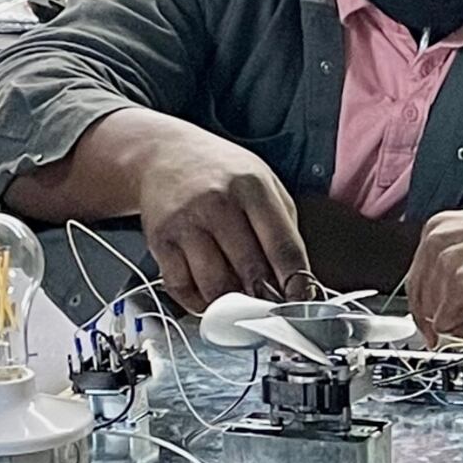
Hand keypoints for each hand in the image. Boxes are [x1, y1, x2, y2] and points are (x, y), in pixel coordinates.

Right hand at [138, 136, 310, 311]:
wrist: (163, 154)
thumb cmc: (220, 173)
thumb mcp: (263, 183)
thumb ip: (283, 226)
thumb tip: (297, 279)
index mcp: (252, 188)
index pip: (283, 247)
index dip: (297, 283)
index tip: (302, 302)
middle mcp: (218, 204)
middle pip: (251, 271)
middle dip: (266, 299)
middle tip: (272, 309)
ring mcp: (186, 223)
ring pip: (216, 286)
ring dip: (232, 305)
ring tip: (242, 303)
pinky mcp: (160, 240)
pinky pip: (182, 288)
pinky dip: (199, 303)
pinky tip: (210, 297)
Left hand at [410, 202, 462, 345]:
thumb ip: (461, 261)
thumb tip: (450, 295)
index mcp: (438, 227)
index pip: (416, 277)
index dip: (428, 306)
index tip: (437, 324)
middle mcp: (436, 241)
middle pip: (419, 300)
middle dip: (443, 320)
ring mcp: (446, 263)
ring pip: (433, 316)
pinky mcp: (460, 285)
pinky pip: (449, 326)